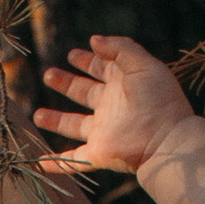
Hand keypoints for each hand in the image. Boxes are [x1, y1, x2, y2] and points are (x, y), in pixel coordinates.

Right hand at [34, 34, 200, 180]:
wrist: (167, 139)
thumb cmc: (159, 100)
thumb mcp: (143, 64)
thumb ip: (120, 48)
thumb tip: (93, 40)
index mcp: (123, 84)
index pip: (101, 69)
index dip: (87, 61)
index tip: (73, 54)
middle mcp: (111, 106)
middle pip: (83, 93)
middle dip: (66, 84)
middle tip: (49, 74)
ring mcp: (103, 130)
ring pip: (74, 125)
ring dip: (56, 120)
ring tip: (37, 115)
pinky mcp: (98, 152)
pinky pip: (73, 160)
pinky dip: (57, 163)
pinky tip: (40, 162)